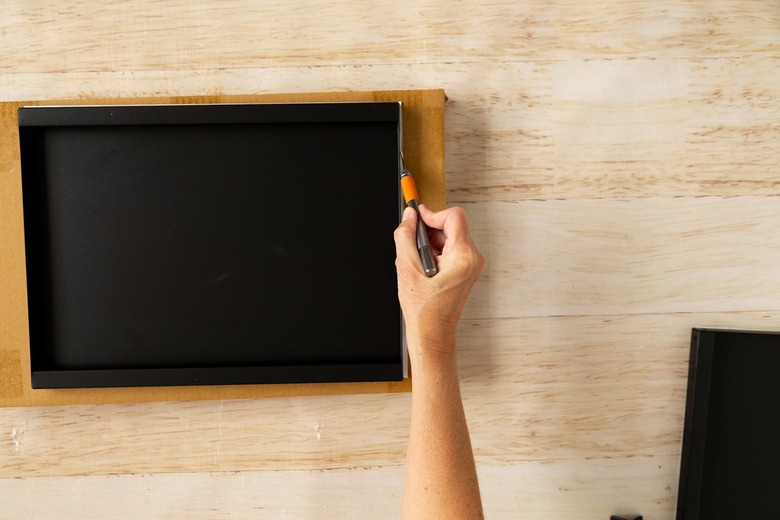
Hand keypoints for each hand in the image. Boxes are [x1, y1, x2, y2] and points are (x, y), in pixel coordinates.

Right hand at [393, 205, 484, 357]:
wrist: (432, 336)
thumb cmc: (424, 311)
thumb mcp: (407, 269)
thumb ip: (405, 237)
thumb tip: (408, 217)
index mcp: (464, 257)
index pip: (454, 216)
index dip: (432, 214)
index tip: (416, 217)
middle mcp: (473, 259)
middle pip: (451, 226)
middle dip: (428, 232)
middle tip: (412, 246)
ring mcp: (470, 266)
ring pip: (449, 238)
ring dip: (429, 244)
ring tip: (417, 265)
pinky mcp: (465, 271)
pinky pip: (449, 250)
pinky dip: (433, 253)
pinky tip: (423, 270)